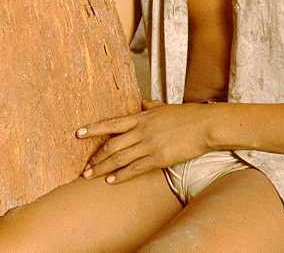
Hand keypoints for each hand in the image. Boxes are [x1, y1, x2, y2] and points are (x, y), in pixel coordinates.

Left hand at [76, 100, 214, 183]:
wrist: (206, 125)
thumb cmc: (187, 115)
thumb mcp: (164, 107)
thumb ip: (149, 106)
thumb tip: (141, 102)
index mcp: (141, 117)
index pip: (111, 123)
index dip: (93, 129)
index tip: (78, 133)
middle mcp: (141, 131)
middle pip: (111, 145)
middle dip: (95, 158)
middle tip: (83, 168)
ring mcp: (149, 145)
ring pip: (119, 159)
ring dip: (102, 168)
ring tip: (89, 176)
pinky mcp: (159, 159)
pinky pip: (135, 169)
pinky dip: (121, 175)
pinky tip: (111, 181)